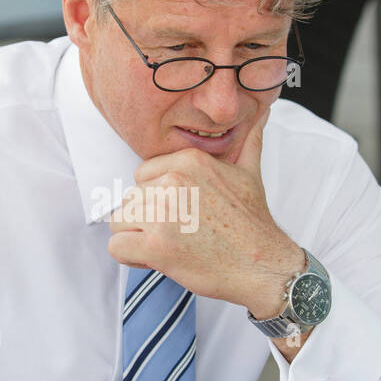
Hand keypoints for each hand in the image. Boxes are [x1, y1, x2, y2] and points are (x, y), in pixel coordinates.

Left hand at [107, 111, 304, 315]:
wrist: (264, 266)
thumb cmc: (253, 225)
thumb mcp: (250, 173)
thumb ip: (249, 142)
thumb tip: (262, 115)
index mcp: (189, 161)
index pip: (142, 175)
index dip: (155, 198)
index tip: (178, 213)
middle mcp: (172, 181)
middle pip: (130, 199)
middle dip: (146, 220)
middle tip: (176, 234)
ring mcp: (162, 213)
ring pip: (119, 221)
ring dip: (137, 238)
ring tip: (167, 246)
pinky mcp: (156, 245)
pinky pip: (116, 247)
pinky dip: (130, 257)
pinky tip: (156, 260)